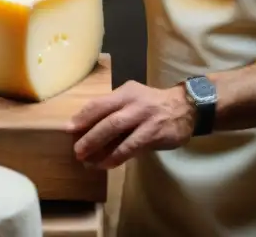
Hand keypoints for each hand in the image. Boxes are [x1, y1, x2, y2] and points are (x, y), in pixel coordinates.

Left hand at [66, 81, 195, 168]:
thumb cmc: (152, 105)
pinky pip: (131, 147)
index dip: (83, 116)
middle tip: (76, 150)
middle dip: (89, 136)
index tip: (69, 129)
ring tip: (87, 161)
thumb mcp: (133, 99)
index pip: (100, 103)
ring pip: (117, 132)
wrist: (186, 107)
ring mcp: (145, 118)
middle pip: (107, 119)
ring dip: (99, 148)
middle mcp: (135, 102)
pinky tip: (106, 164)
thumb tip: (86, 128)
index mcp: (126, 92)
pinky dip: (116, 156)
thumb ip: (115, 110)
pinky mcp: (154, 133)